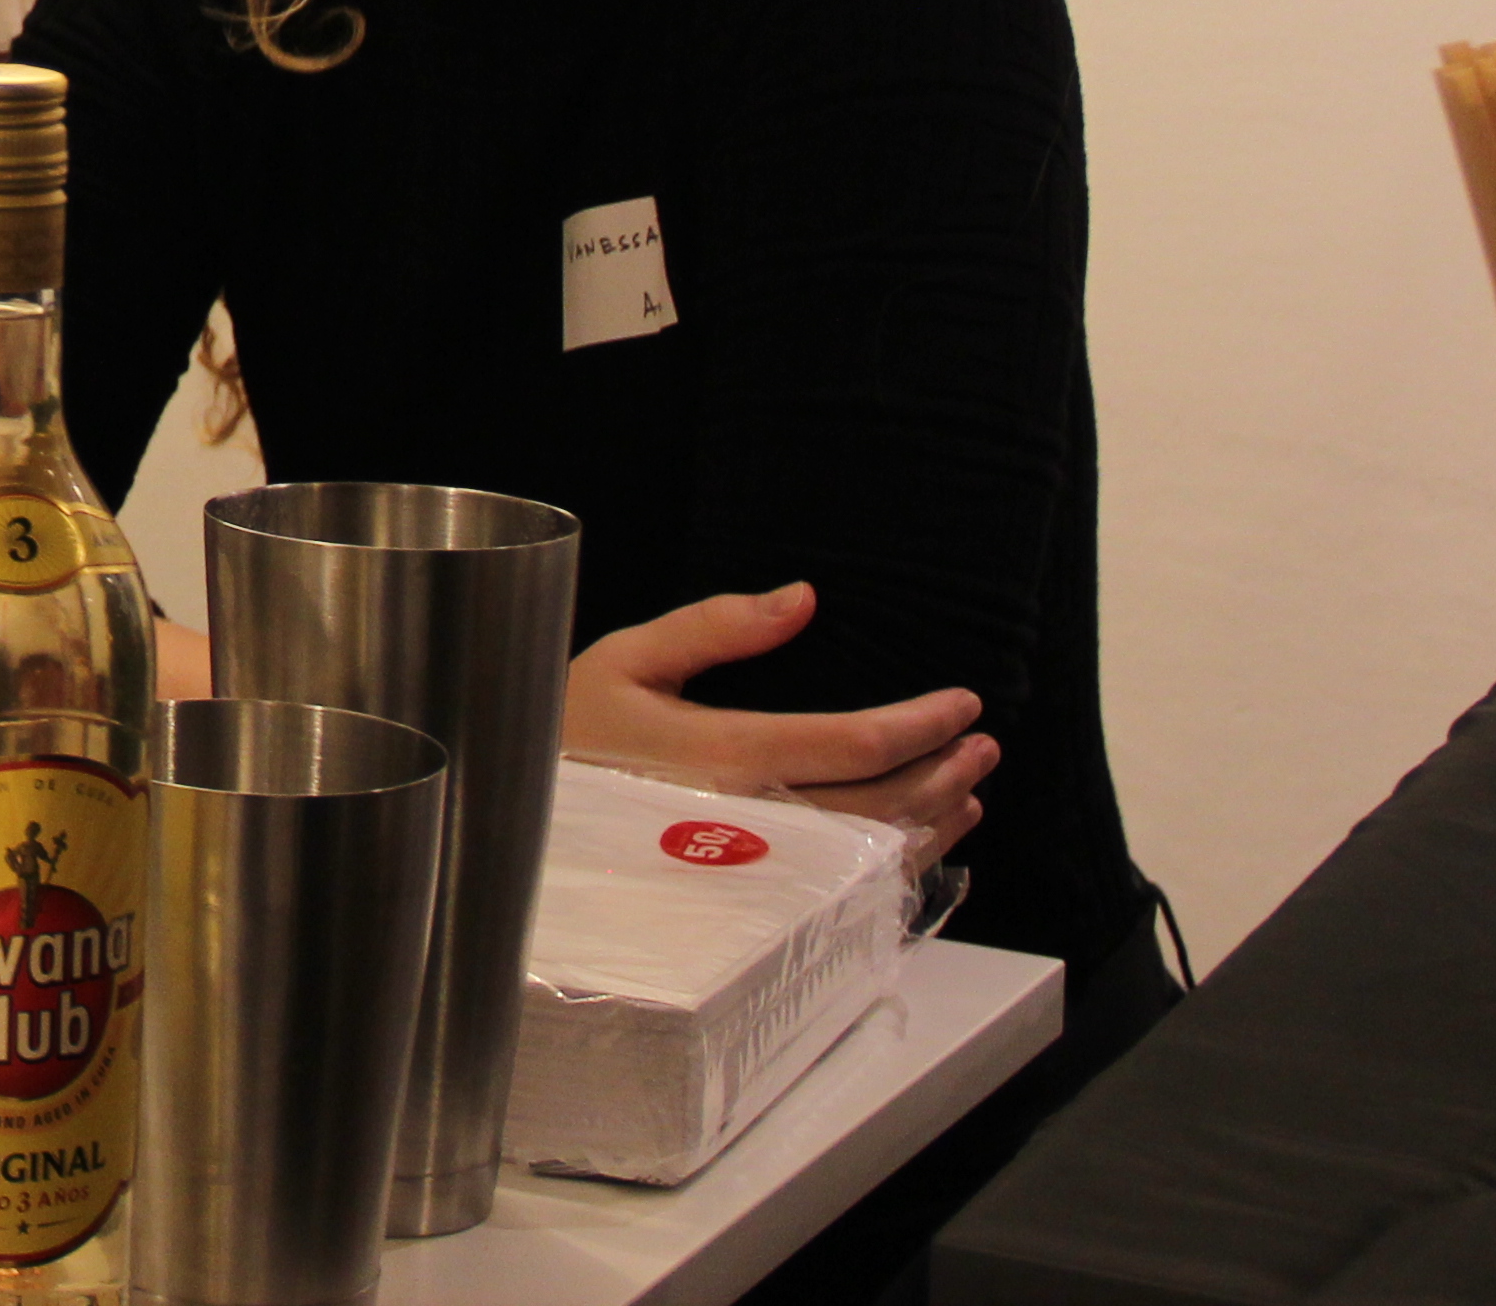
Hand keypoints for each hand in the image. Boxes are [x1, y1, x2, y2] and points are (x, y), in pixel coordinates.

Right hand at [561, 582, 994, 867]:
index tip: (965, 702)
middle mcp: (753, 823)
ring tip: (967, 789)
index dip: (924, 722)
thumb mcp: (628, 658)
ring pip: (873, 855)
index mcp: (728, 755)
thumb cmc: (567, 732)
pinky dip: (898, 866)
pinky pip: (844, 891)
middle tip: (983, 743)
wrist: (512, 816)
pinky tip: (920, 842)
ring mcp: (754, 872)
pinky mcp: (748, 897)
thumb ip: (717, 626)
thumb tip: (803, 598)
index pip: (857, 742)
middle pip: (884, 805)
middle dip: (946, 771)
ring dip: (934, 821)